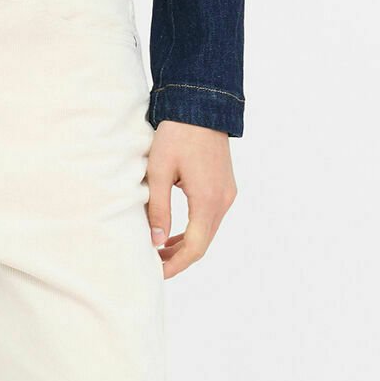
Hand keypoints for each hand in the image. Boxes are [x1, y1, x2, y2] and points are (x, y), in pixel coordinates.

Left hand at [145, 122, 236, 276]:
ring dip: (185, 245)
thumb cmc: (176, 135)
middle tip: (152, 265)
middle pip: (203, 244)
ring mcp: (227, 194)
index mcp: (207, 200)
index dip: (175, 265)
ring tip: (158, 252)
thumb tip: (156, 242)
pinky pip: (210, 218)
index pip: (195, 247)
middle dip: (179, 259)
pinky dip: (193, 231)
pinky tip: (173, 234)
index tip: (156, 273)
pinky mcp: (225, 187)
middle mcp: (223, 200)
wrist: (201, 106)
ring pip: (207, 232)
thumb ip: (158, 209)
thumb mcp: (159, 171)